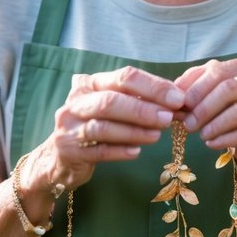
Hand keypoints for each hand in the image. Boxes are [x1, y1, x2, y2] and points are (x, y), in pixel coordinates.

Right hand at [39, 66, 184, 190]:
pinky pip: (98, 151)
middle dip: (142, 109)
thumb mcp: (111, 108)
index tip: (178, 98)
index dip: (152, 86)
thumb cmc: (94, 127)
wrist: (58, 159)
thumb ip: (139, 101)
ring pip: (103, 126)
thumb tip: (178, 101)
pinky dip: (120, 150)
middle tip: (168, 117)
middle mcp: (76, 102)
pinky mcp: (68, 151)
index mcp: (89, 84)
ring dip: (134, 130)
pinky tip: (137, 152)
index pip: (123, 77)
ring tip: (157, 135)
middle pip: (111, 101)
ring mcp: (69, 127)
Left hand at [174, 58, 236, 189]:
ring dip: (214, 124)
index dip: (194, 88)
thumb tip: (171, 95)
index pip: (215, 71)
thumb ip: (194, 94)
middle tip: (187, 124)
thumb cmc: (233, 122)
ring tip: (201, 135)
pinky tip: (211, 144)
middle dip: (203, 107)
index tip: (177, 106)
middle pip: (228, 88)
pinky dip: (225, 139)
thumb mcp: (213, 102)